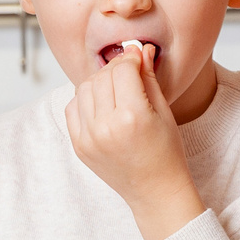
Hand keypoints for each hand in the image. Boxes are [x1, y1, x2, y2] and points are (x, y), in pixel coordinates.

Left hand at [66, 43, 203, 239]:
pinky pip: (73, 108)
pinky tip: (102, 104)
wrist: (154, 190)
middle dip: (116, 68)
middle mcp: (106, 127)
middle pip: (101, 77)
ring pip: (84, 89)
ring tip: (115, 88)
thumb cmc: (166, 152)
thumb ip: (148, 78)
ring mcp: (88, 138)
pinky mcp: (79, 146)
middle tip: (128, 70)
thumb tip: (141, 49)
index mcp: (132, 117)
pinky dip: (85, 100)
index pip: (122, 69)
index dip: (131, 57)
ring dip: (99, 82)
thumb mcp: (164, 112)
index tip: (138, 56)